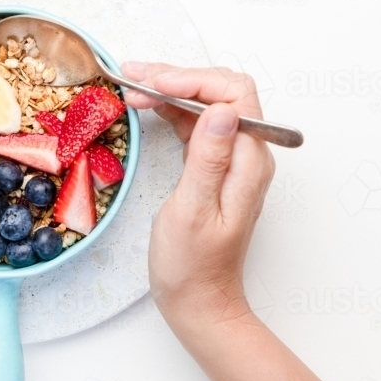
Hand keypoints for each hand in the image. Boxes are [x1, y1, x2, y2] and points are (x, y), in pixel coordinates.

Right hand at [121, 62, 274, 324]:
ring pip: (206, 105)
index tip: (153, 84)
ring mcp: (231, 160)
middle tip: (133, 79)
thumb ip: (207, 158)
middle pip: (221, 92)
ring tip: (131, 85)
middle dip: (178, 78)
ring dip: (170, 90)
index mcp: (248, 162)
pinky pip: (197, 125)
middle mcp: (247, 155)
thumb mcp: (192, 211)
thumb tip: (221, 110)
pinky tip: (146, 105)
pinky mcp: (213, 167)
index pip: (234, 95)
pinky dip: (171, 110)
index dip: (194, 81)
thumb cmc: (192, 266)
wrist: (199, 302)